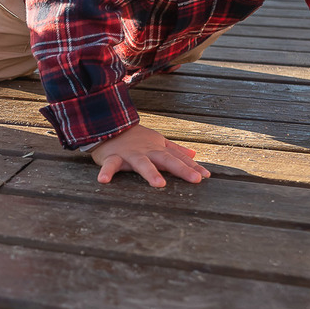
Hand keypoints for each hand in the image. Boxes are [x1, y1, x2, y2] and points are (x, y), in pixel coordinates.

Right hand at [89, 124, 210, 187]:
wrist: (108, 124)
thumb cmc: (135, 137)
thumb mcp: (157, 141)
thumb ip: (175, 149)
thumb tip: (194, 155)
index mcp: (158, 149)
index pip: (178, 159)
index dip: (192, 167)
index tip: (206, 176)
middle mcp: (147, 152)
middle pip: (166, 160)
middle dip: (181, 169)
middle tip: (195, 179)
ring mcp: (130, 155)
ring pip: (142, 163)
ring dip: (150, 172)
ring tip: (159, 184)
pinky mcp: (112, 157)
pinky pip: (110, 165)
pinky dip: (106, 172)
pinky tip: (103, 181)